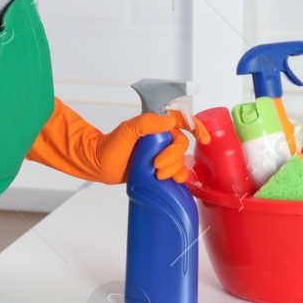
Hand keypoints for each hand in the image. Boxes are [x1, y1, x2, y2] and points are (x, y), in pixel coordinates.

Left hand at [27, 97, 187, 183]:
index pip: (182, 121)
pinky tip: (173, 181)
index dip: (196, 128)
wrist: (98, 165)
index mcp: (156, 125)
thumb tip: (169, 121)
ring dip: (174, 169)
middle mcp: (161, 138)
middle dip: (172, 157)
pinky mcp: (158, 168)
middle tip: (156, 165)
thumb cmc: (109, 146)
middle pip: (181, 145)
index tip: (204, 138)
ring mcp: (160, 153)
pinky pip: (176, 172)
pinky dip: (178, 177)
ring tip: (158, 175)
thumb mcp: (126, 131)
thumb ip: (146, 122)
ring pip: (180, 160)